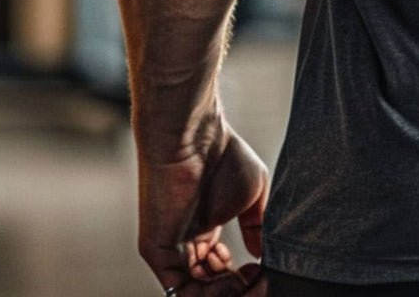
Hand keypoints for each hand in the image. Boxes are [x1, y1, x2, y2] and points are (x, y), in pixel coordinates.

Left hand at [136, 114, 269, 294]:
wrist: (195, 137)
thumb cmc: (224, 156)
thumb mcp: (252, 196)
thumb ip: (257, 228)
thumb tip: (261, 256)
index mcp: (206, 229)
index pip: (220, 270)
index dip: (242, 278)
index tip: (261, 269)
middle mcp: (187, 243)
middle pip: (208, 286)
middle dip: (234, 287)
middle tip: (253, 275)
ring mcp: (170, 249)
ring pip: (194, 291)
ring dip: (222, 290)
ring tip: (241, 273)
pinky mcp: (157, 251)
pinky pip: (178, 288)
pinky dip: (205, 291)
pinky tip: (227, 273)